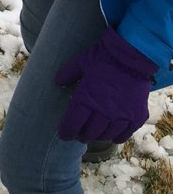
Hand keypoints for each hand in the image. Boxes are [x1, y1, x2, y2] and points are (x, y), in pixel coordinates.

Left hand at [55, 27, 156, 143]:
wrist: (133, 56)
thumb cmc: (104, 58)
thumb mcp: (81, 62)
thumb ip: (68, 74)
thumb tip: (57, 82)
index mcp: (86, 99)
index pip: (73, 123)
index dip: (67, 131)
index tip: (63, 135)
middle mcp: (103, 112)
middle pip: (89, 132)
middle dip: (81, 135)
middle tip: (79, 134)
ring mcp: (121, 116)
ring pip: (106, 135)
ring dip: (97, 136)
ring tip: (94, 134)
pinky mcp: (136, 117)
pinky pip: (124, 135)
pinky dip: (116, 137)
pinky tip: (112, 135)